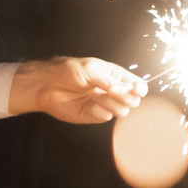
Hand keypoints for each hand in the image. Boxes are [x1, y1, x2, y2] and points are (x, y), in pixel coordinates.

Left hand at [11, 56, 145, 122]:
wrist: (47, 85)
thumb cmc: (68, 71)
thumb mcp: (92, 69)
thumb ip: (110, 81)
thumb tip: (127, 89)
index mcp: (115, 76)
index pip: (136, 84)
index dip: (140, 88)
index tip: (137, 90)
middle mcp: (112, 91)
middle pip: (133, 100)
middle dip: (126, 96)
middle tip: (112, 91)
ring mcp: (103, 104)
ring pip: (121, 110)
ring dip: (111, 103)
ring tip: (96, 96)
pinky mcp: (93, 115)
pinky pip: (105, 117)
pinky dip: (99, 111)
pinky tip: (88, 104)